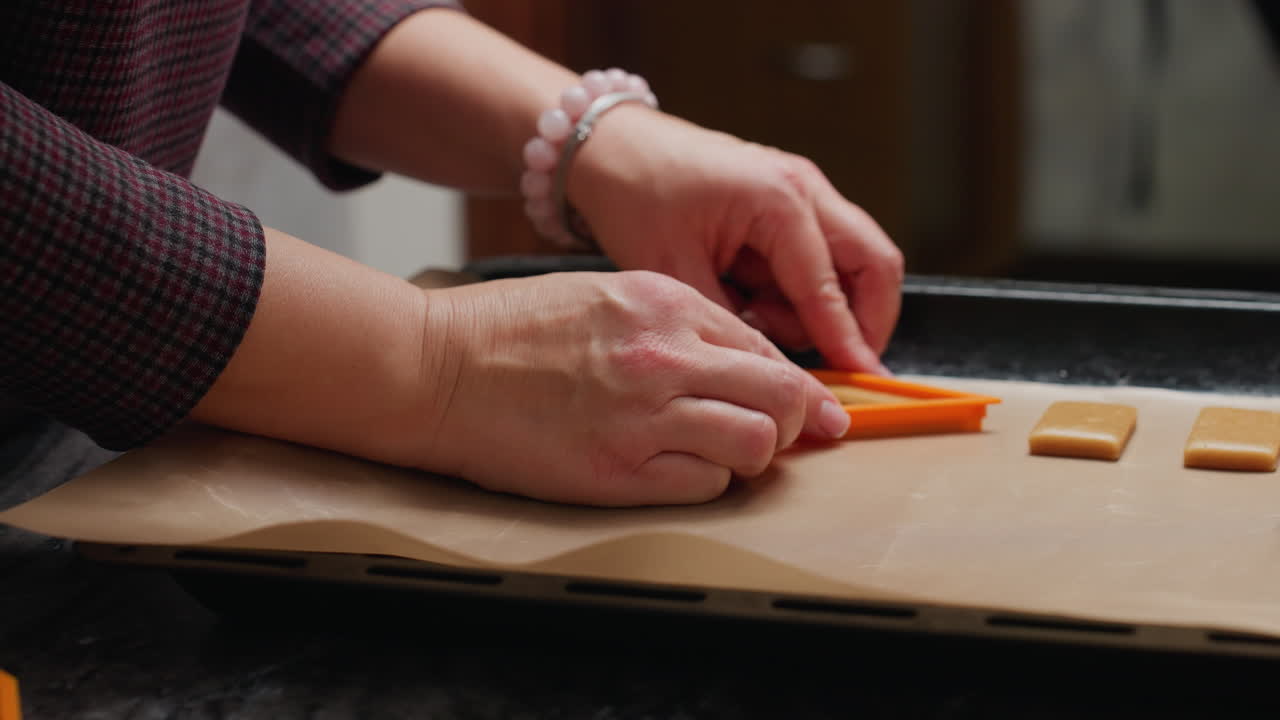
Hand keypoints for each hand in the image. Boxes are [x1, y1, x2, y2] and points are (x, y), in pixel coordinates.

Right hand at [413, 271, 850, 505]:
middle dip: (795, 423)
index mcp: (664, 302)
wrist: (435, 366)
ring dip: (752, 457)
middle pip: (783, 396)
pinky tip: (676, 472)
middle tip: (782, 439)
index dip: (798, 386)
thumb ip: (674, 327)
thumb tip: (736, 365)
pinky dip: (706, 483)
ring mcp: (643, 415)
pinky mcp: (617, 471)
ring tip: (723, 456)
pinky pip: (705, 485)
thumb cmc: (509, 331)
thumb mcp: (604, 298)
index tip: (810, 409)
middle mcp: (665, 355)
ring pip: (757, 445)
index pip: (767, 349)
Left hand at [570, 109, 903, 372]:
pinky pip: (820, 258)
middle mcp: (805, 189)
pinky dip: (801, 291)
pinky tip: (748, 298)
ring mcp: (803, 192)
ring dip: (821, 307)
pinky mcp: (790, 203)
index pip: (828, 286)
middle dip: (866, 321)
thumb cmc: (636, 194)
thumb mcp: (673, 269)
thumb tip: (770, 371)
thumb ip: (729, 323)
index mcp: (778, 199)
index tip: (862, 382)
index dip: (846, 340)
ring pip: (853, 264)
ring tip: (751, 314)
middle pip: (874, 264)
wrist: (613, 146)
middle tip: (841, 364)